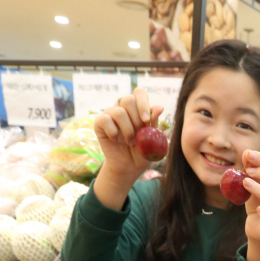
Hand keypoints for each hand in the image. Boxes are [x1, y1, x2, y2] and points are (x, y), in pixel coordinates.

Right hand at [93, 89, 164, 207]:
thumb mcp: (152, 139)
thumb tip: (159, 107)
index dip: (143, 103)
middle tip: (139, 133)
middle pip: (128, 99)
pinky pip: (105, 119)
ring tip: (131, 142)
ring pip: (118, 111)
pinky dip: (113, 132)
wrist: (129, 167)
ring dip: (127, 130)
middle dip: (136, 118)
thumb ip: (154, 123)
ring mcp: (110, 114)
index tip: (146, 120)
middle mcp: (123, 108)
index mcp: (137, 108)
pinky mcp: (99, 123)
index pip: (139, 92)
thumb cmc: (142, 152)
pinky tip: (116, 140)